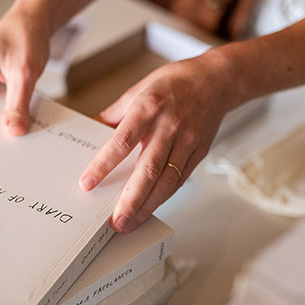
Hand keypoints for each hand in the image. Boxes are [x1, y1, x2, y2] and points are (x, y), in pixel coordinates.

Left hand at [79, 51, 236, 232]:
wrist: (217, 79)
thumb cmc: (174, 83)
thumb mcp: (137, 91)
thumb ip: (112, 115)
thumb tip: (87, 128)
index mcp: (148, 108)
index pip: (122, 141)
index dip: (104, 164)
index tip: (87, 184)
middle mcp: (168, 127)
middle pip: (148, 169)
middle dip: (130, 200)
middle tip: (115, 222)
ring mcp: (187, 141)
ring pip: (167, 181)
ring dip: (147, 206)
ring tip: (129, 224)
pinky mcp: (199, 152)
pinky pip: (180, 180)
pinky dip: (163, 197)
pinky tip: (148, 209)